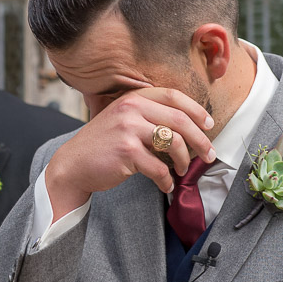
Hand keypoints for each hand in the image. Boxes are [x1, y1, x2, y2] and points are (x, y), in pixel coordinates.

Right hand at [46, 88, 214, 219]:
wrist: (73, 164)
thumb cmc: (102, 145)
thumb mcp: (122, 119)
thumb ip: (148, 115)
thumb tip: (189, 126)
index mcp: (133, 98)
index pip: (174, 97)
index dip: (196, 111)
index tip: (209, 125)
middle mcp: (131, 109)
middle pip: (180, 121)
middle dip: (201, 140)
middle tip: (209, 154)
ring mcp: (128, 129)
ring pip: (173, 143)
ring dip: (185, 161)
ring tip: (183, 171)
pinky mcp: (127, 152)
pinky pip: (159, 168)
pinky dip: (166, 180)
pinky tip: (166, 185)